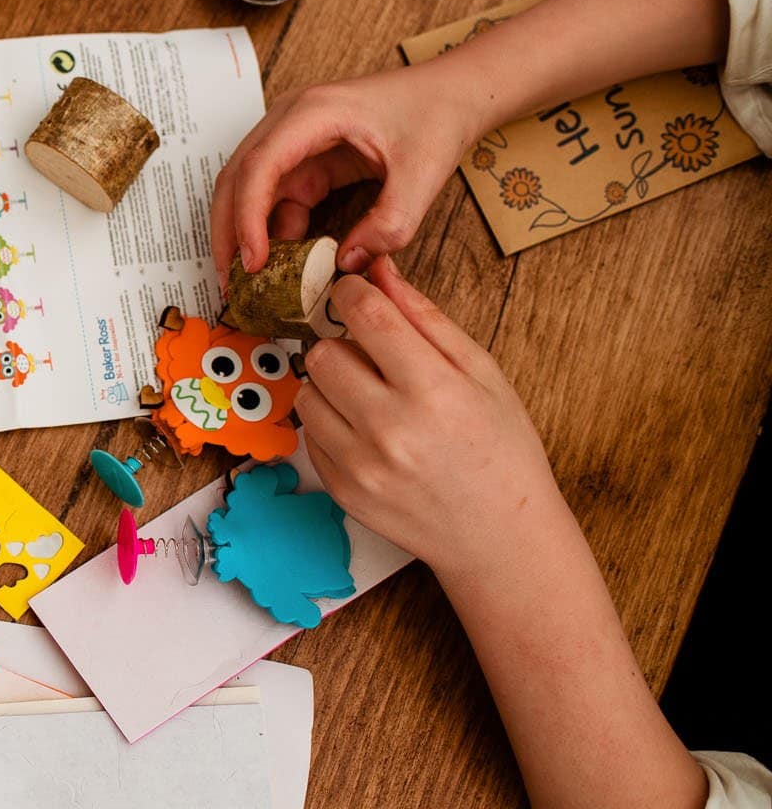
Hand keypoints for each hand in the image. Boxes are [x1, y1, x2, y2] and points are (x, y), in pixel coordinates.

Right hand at [210, 64, 478, 283]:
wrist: (452, 92)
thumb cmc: (436, 114)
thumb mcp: (423, 174)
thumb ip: (390, 224)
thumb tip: (346, 264)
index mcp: (313, 113)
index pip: (259, 167)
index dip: (247, 217)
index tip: (252, 262)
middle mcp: (290, 121)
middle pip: (237, 178)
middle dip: (229, 231)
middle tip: (231, 281)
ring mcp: (293, 140)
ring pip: (248, 190)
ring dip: (245, 233)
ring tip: (250, 279)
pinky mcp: (305, 159)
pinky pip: (276, 198)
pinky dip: (273, 230)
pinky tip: (282, 261)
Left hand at [294, 258, 569, 575]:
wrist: (500, 536)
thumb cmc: (501, 450)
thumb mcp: (482, 373)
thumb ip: (426, 319)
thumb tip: (380, 272)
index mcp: (432, 390)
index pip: (364, 315)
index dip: (352, 292)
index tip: (354, 292)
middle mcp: (389, 428)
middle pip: (323, 353)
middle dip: (343, 344)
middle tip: (373, 357)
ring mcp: (359, 464)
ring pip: (307, 393)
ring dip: (331, 385)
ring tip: (372, 397)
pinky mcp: (340, 490)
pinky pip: (310, 435)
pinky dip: (331, 423)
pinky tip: (368, 432)